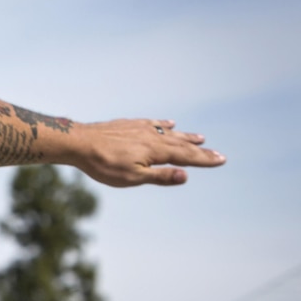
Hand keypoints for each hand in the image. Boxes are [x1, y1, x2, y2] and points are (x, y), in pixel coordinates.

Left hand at [71, 119, 225, 186]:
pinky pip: (152, 123)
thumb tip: (186, 175)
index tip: (222, 159)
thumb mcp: (132, 177)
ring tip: (200, 138)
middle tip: (217, 153)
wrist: (79, 142)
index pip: (186, 157)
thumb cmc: (104, 165)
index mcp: (156, 151)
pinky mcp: (129, 125)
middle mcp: (152, 137)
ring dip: (185, 136)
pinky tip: (169, 123)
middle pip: (181, 144)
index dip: (204, 159)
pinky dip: (164, 125)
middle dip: (200, 150)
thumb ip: (160, 176)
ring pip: (169, 133)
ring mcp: (141, 128)